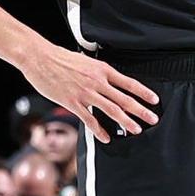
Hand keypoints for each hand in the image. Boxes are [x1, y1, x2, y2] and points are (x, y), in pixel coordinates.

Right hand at [22, 41, 159, 143]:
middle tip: (153, 119)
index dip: (143, 92)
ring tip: (136, 130)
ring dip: (126, 122)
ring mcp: (86, 93)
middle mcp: (97, 81)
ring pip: (111, 110)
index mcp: (102, 69)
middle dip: (141, 110)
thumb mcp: (85, 60)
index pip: (129, 82)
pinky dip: (100, 130)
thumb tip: (107, 79)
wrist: (40, 58)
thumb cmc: (61, 58)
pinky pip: (90, 119)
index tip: (154, 100)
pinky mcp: (73, 103)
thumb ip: (97, 71)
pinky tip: (107, 137)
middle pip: (124, 99)